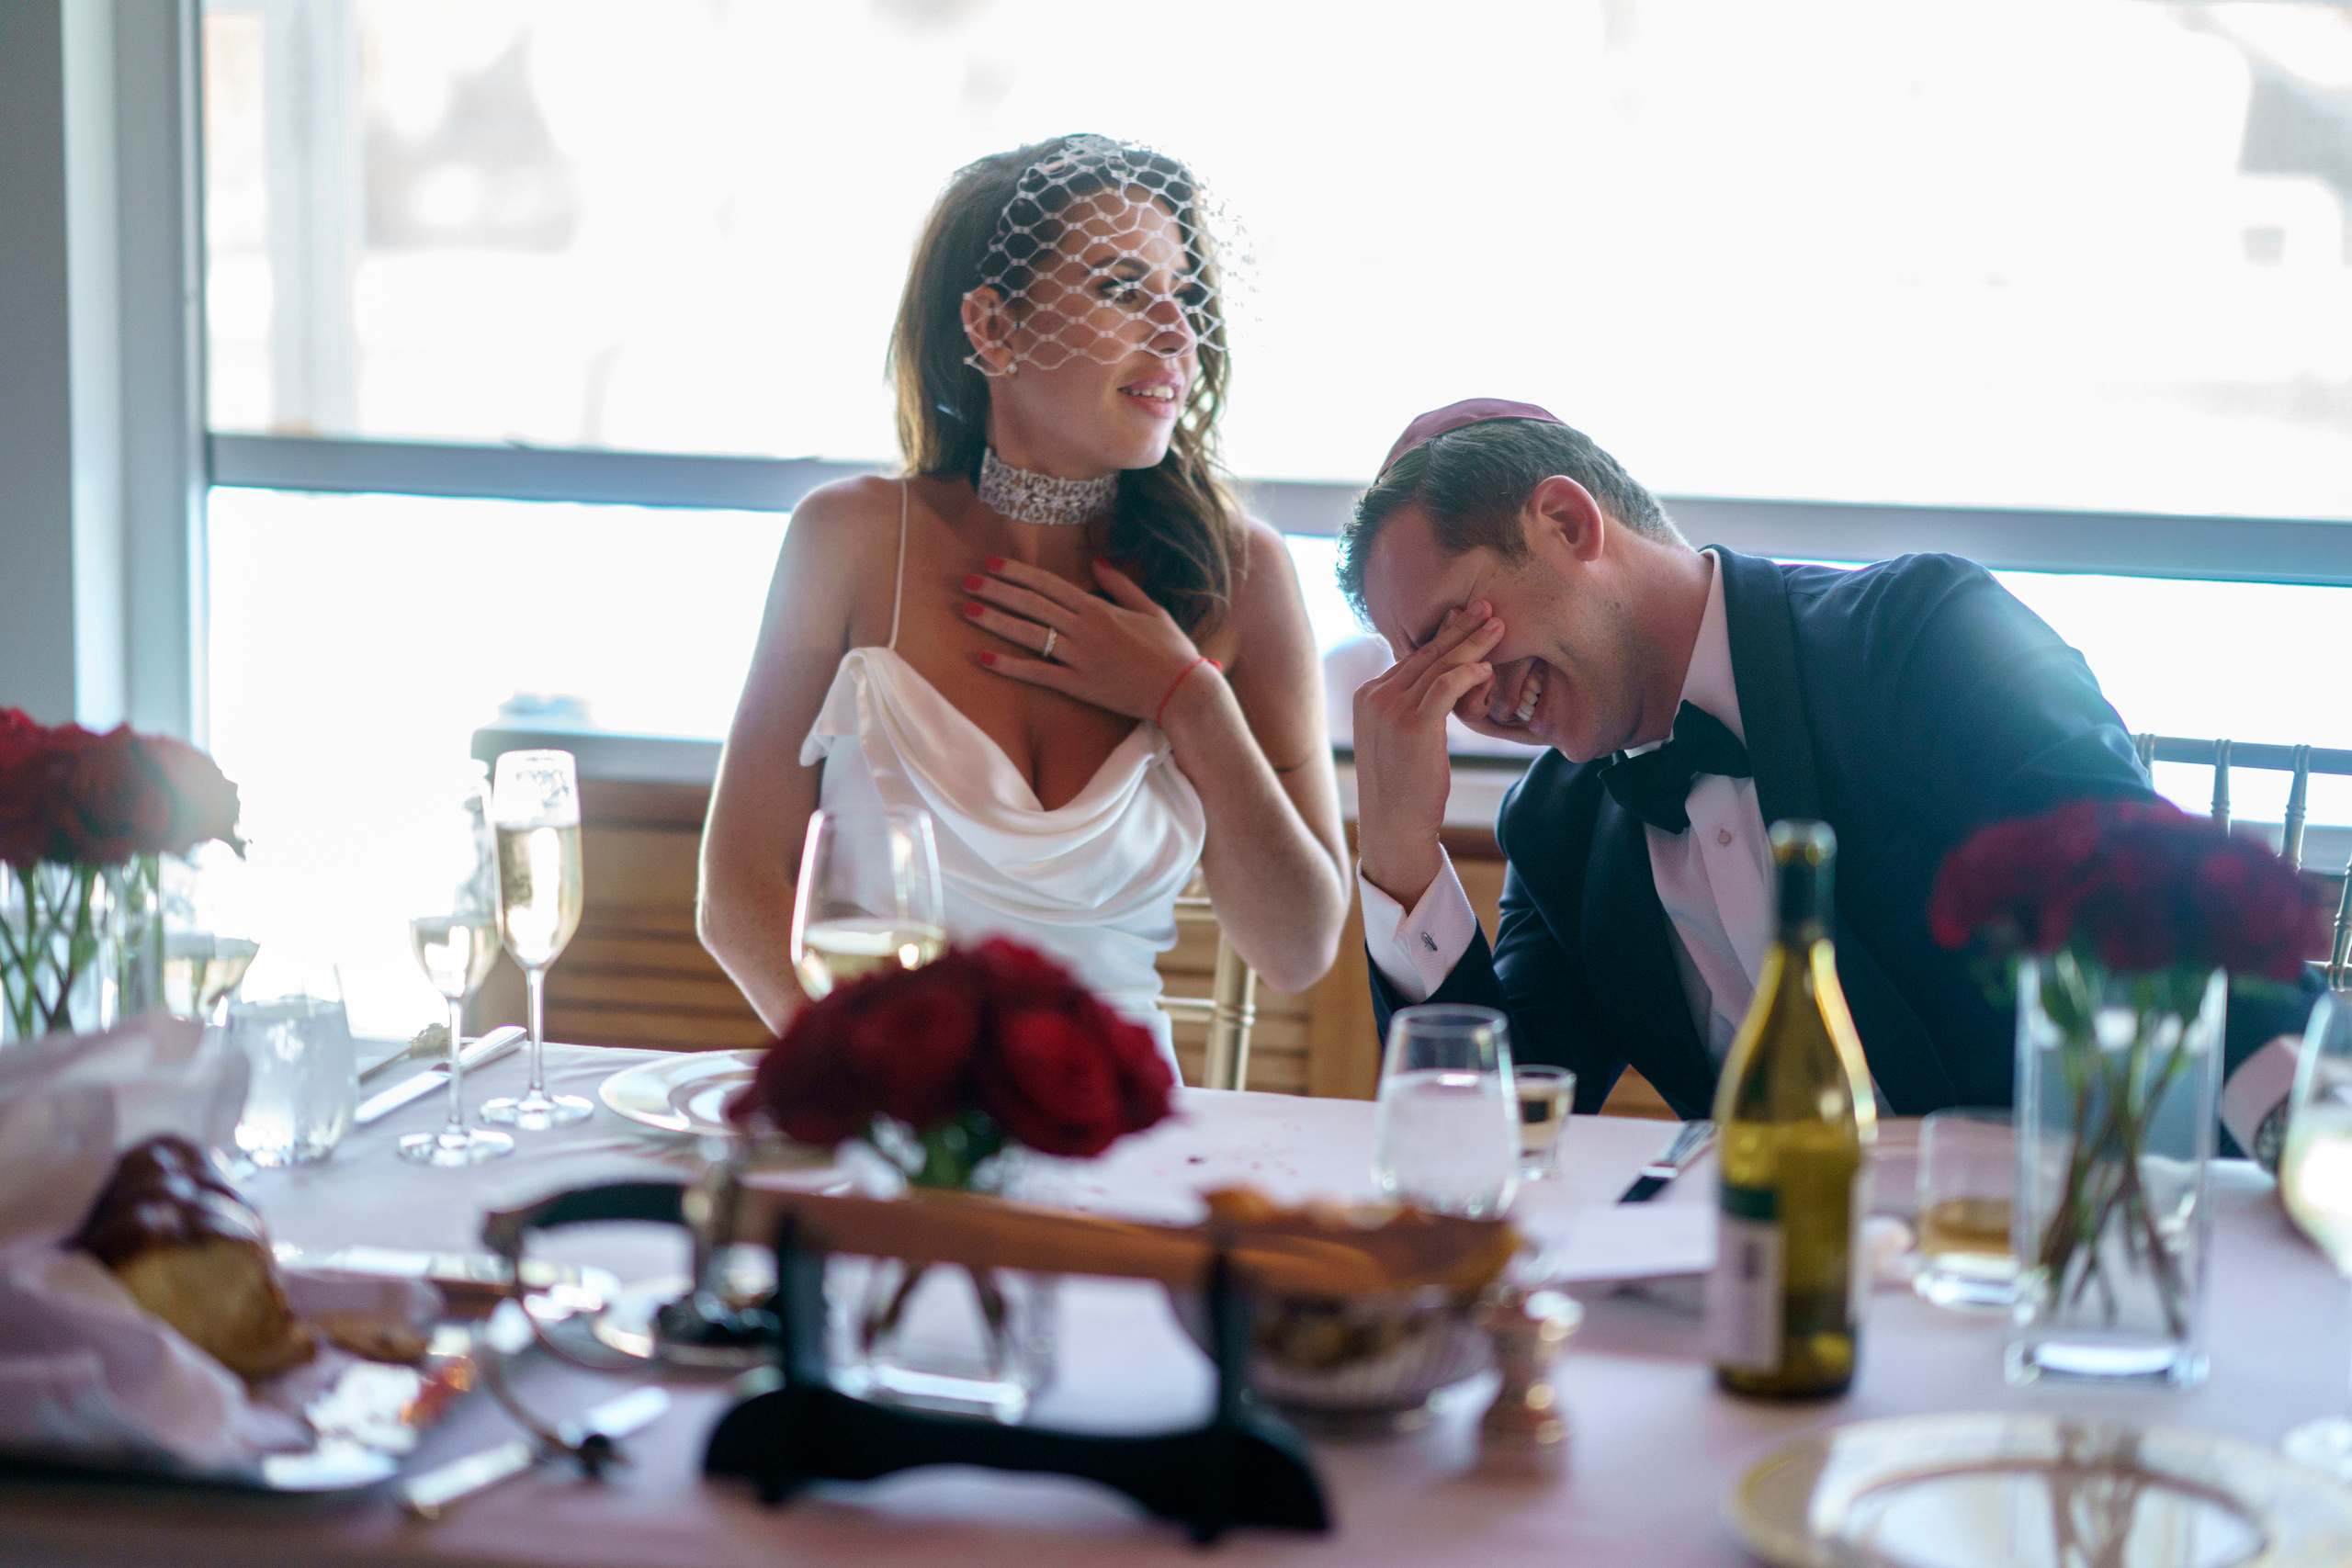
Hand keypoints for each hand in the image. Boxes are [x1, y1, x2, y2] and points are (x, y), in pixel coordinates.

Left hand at [965, 557, 1207, 719]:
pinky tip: (984, 658)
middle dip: (997, 590)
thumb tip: (1098, 561)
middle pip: (1032, 604)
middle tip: (967, 581)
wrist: (1182, 689)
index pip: (1049, 585)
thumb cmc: (1170, 649)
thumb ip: (1120, 584)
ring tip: (968, 610)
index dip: (1018, 573)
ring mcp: (1080, 658)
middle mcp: (1085, 629)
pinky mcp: (1080, 686)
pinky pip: (1038, 673)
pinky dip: (1010, 666)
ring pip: (1030, 634)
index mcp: (1099, 608)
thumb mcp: (1150, 608)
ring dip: (996, 621)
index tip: (993, 564)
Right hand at [1352, 603, 1503, 906]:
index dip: (1443, 635)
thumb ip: (1409, 708)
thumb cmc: (1405, 788)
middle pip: (1425, 653)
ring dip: (1472, 643)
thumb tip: (1438, 685)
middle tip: (1487, 608)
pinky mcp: (1413, 725)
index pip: (1411, 656)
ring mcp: (1389, 709)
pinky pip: (1446, 686)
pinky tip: (1487, 670)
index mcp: (1367, 696)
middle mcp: (1374, 696)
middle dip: (1460, 628)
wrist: (1395, 828)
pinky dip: (1469, 673)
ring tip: (1498, 629)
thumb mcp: (1398, 740)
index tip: (1467, 619)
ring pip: (1438, 664)